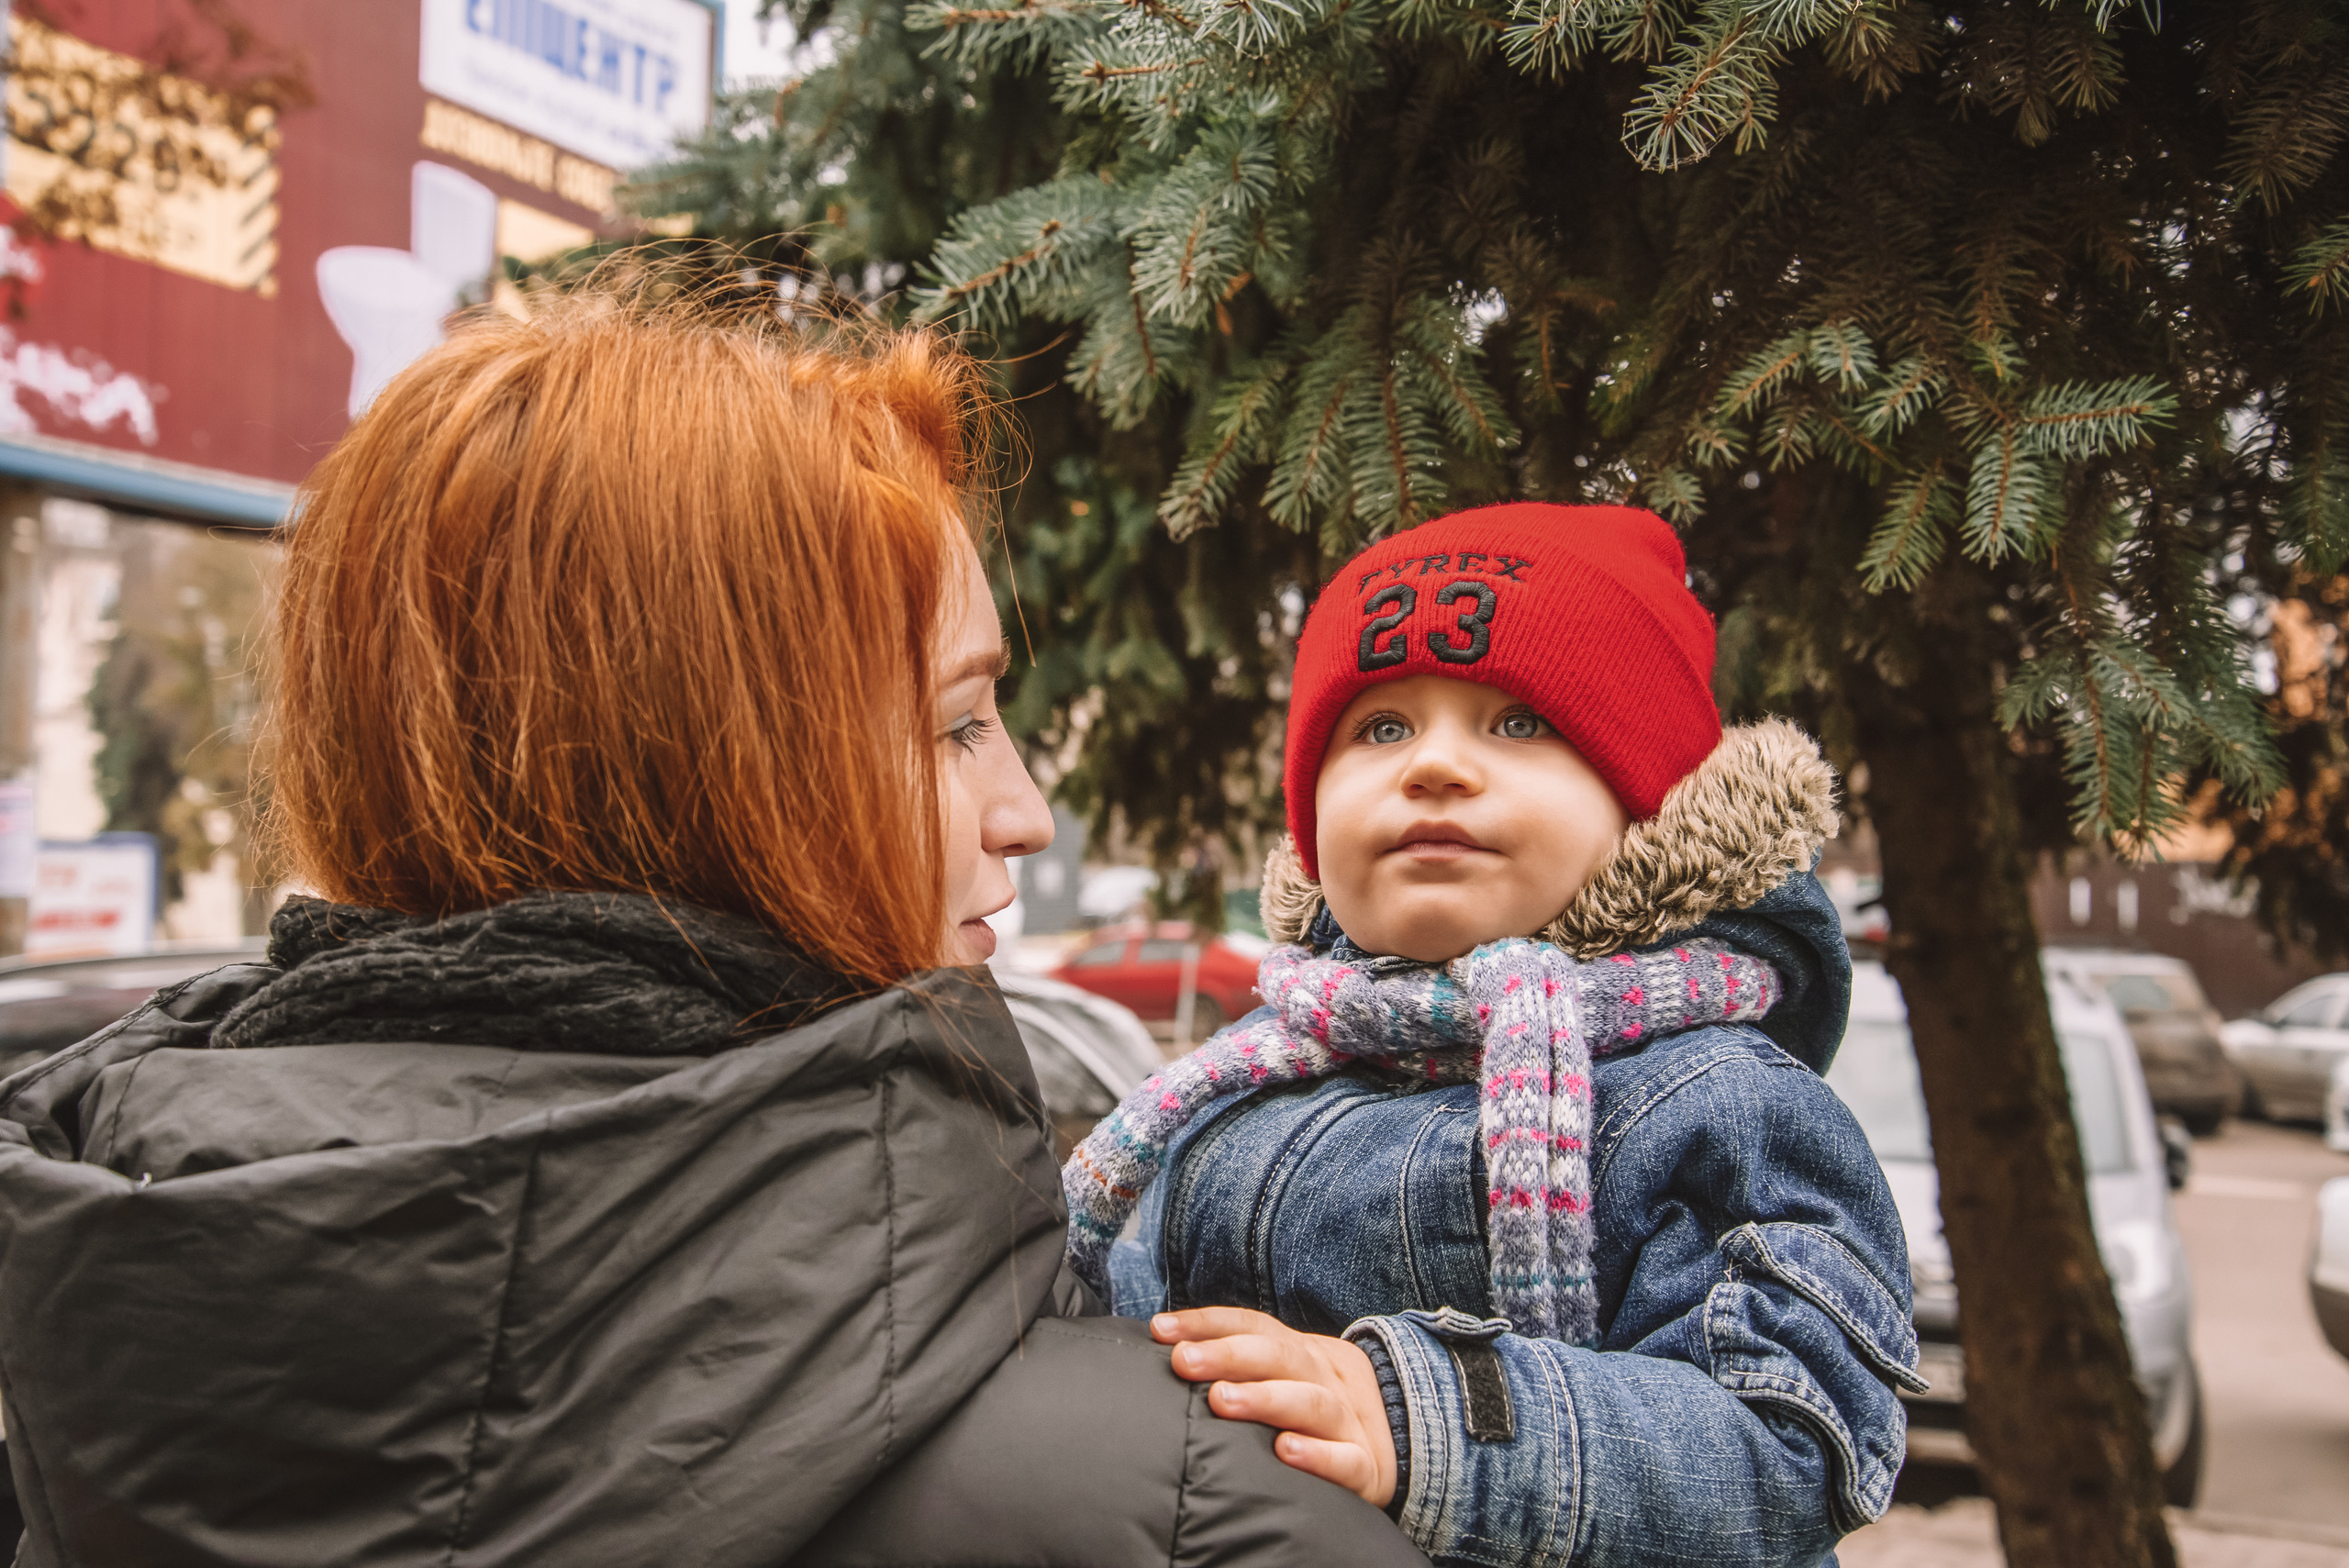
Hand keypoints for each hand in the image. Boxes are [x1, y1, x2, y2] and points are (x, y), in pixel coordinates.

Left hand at [1151, 1306, 1397, 1507]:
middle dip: (1228, 1355)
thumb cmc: (1315, 1407)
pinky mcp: (1365, 1467)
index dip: (1207, 1323)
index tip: (1161, 1331)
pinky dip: (1318, 1456)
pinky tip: (1286, 1451)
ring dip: (1265, 1398)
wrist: (1403, 1436)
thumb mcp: (1285, 1374)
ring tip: (1221, 1400)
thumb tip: (1166, 1351)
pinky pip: (1346, 1460)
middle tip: (1184, 1362)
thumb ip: (1236, 1365)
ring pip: (1310, 1402)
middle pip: (1279, 1356)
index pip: (1254, 1325)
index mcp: (1300, 1352)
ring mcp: (1347, 1420)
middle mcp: (1323, 1377)